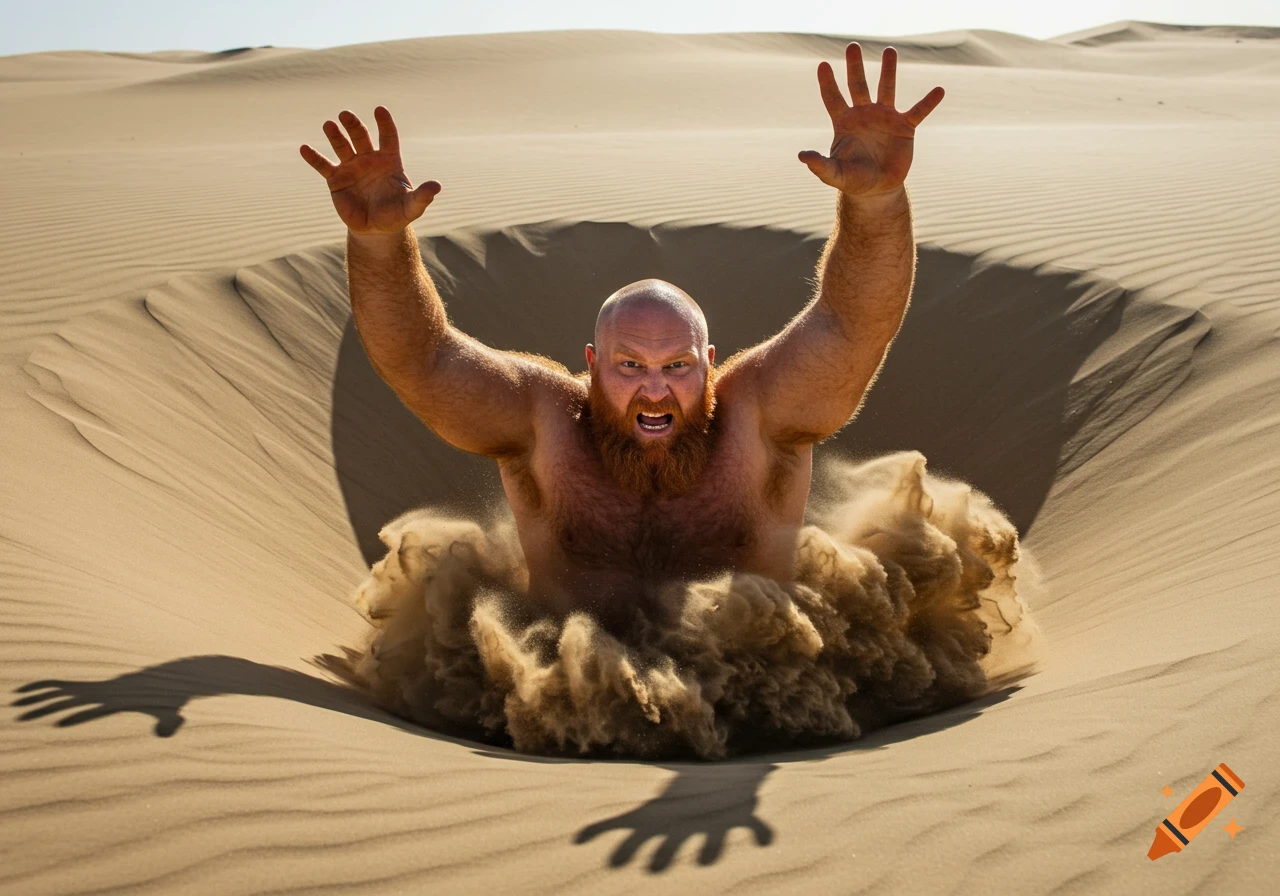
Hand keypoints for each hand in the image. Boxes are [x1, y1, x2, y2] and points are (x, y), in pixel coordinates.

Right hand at [299, 106, 440, 232]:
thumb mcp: (411, 208)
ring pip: (342, 146)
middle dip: (354, 125)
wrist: (376, 230)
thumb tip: (437, 186)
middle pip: (361, 136)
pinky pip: (323, 166)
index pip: (388, 137)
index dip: (385, 123)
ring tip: (329, 125)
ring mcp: (351, 167)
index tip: (380, 110)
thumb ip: (422, 197)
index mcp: (389, 160)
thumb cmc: (396, 215)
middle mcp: (369, 159)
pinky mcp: (335, 179)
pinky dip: (314, 157)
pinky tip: (304, 148)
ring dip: (335, 135)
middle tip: (345, 115)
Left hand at [799, 44, 944, 196]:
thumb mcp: (834, 174)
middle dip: (855, 66)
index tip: (823, 64)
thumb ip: (819, 165)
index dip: (827, 83)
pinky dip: (928, 102)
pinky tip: (939, 90)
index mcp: (845, 122)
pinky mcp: (905, 127)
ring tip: (889, 51)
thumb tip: (802, 156)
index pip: (833, 98)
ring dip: (888, 70)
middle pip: (857, 85)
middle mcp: (864, 114)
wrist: (878, 189)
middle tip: (852, 46)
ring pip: (886, 88)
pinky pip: (918, 111)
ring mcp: (885, 118)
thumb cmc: (853, 180)